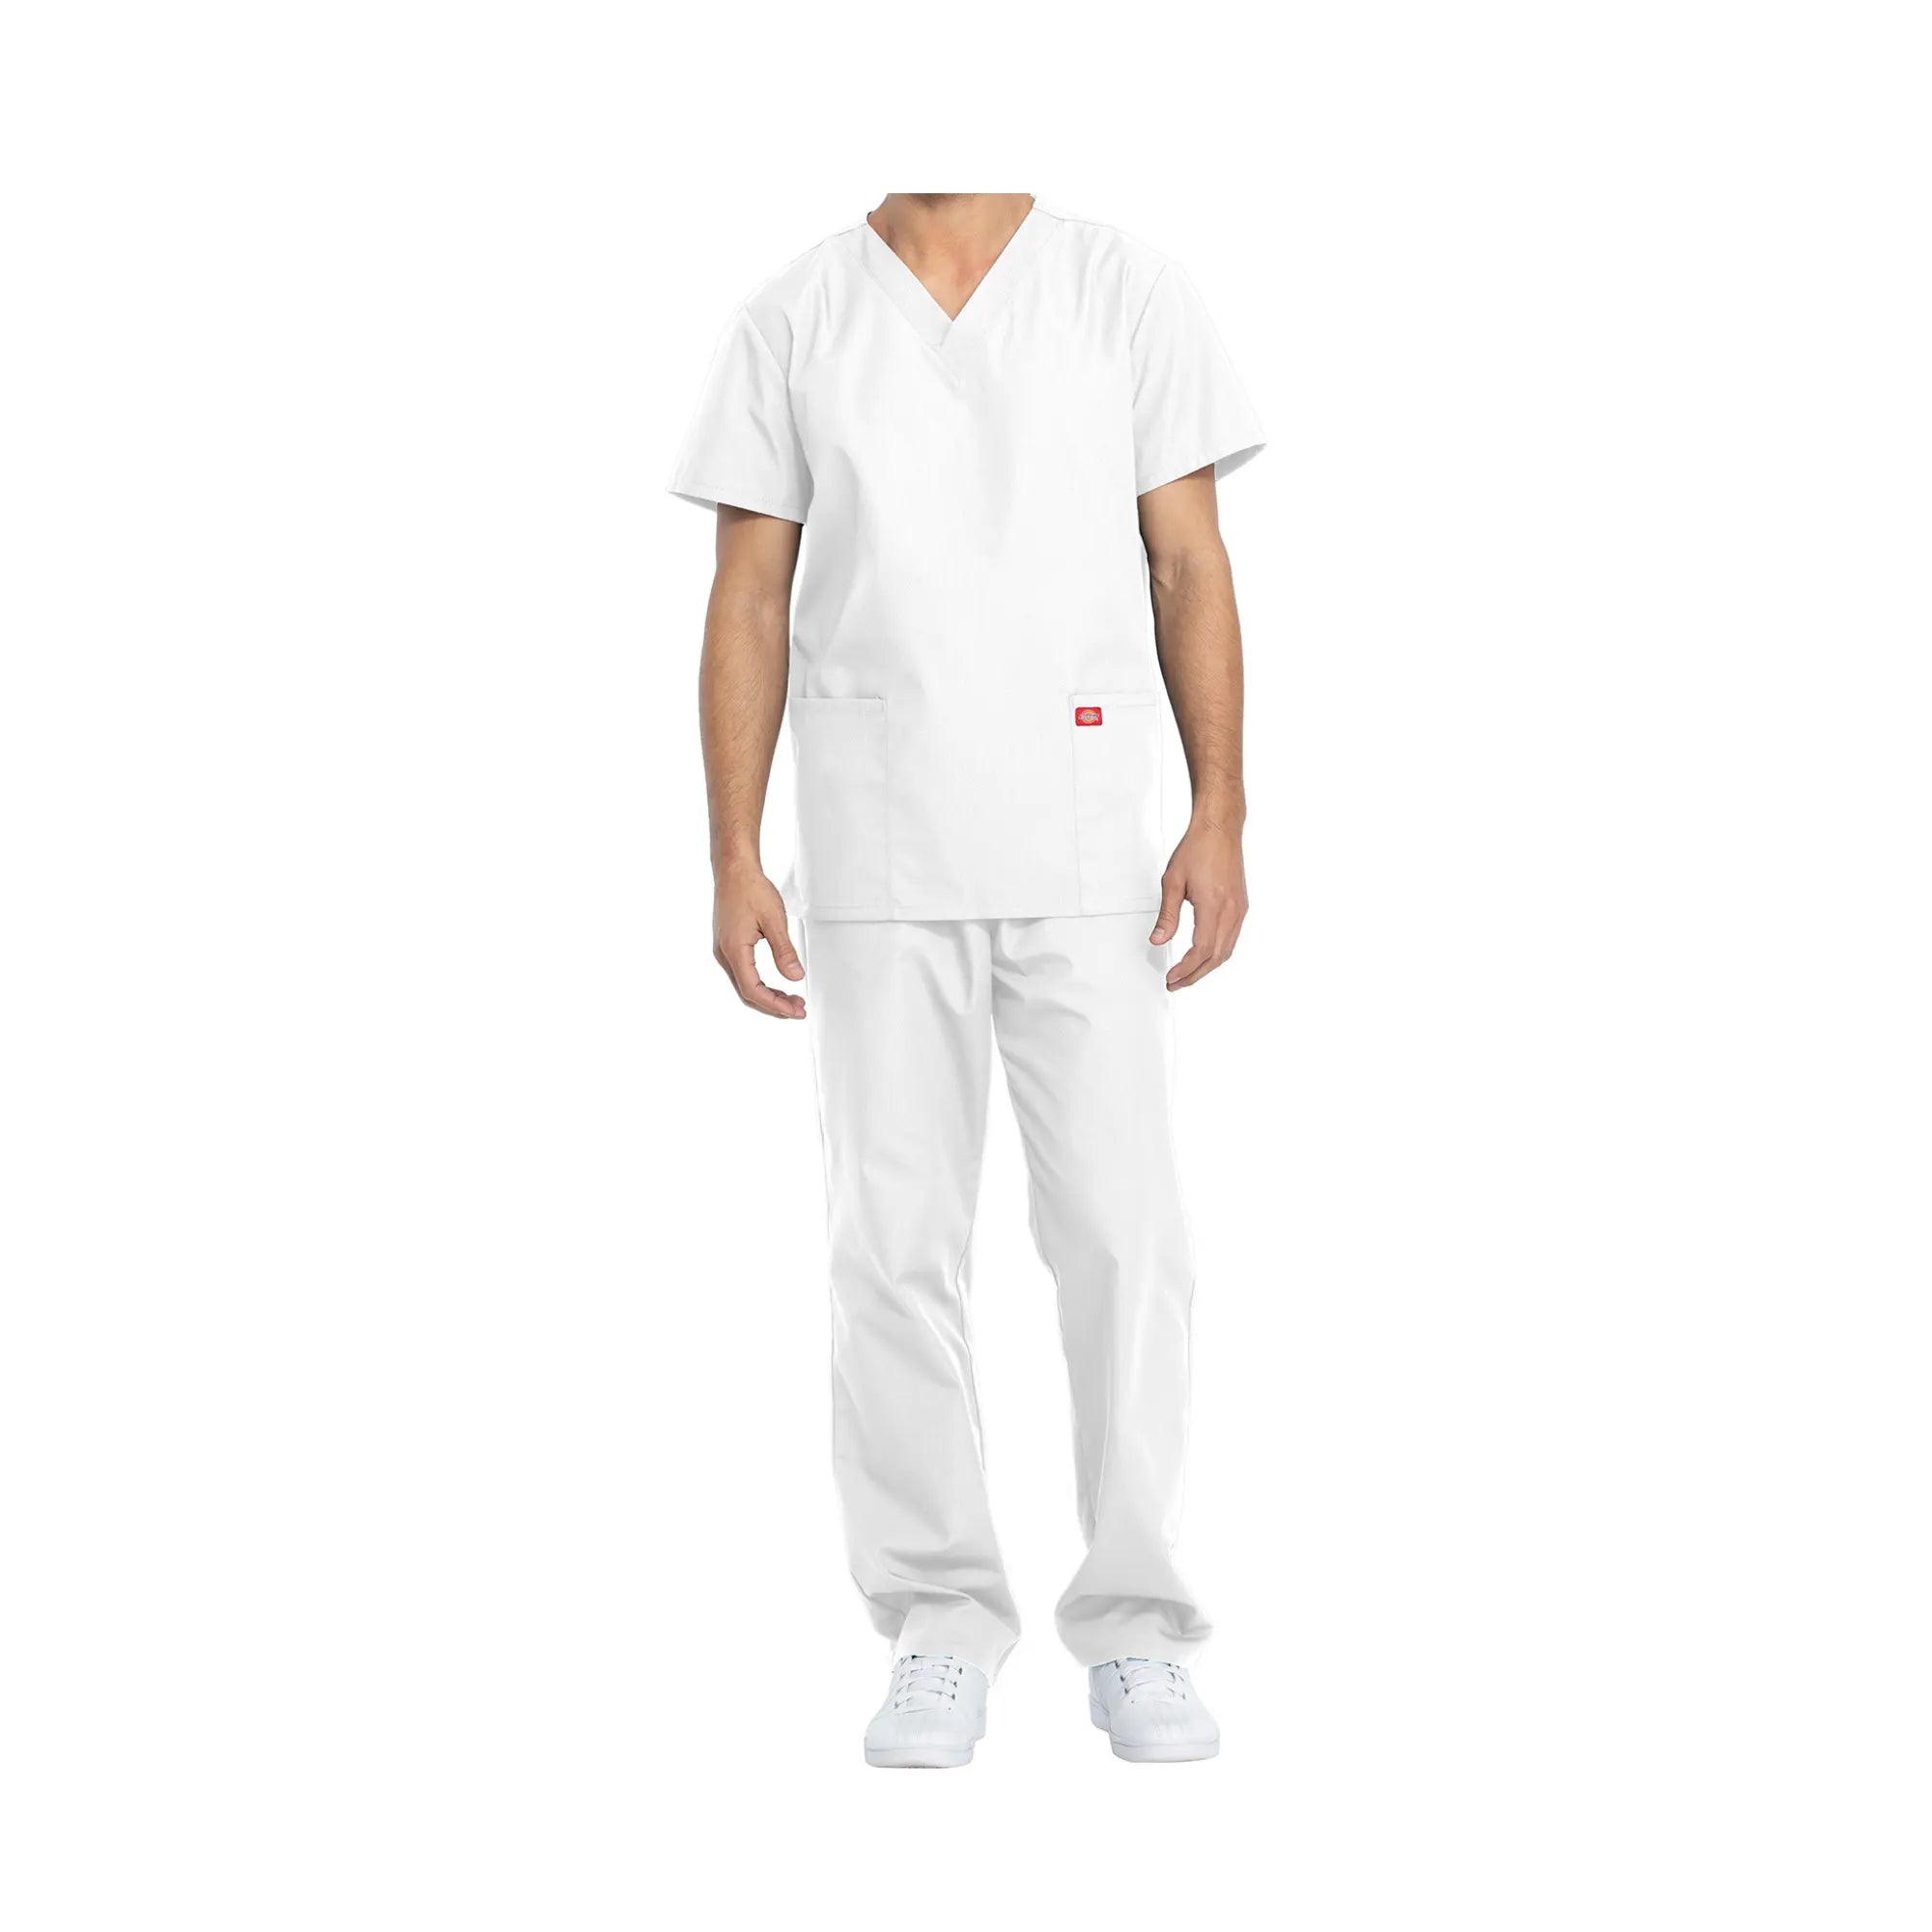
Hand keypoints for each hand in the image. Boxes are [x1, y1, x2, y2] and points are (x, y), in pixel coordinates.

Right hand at [712, 861, 805, 1017]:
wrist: (734, 870)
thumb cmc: (750, 888)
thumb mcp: (774, 920)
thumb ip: (784, 951)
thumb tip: (795, 976)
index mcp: (734, 950)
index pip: (753, 990)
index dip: (775, 1004)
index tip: (794, 1010)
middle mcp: (725, 954)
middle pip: (747, 993)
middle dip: (773, 1004)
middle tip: (798, 1008)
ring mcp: (724, 950)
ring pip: (744, 985)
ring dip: (767, 995)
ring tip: (791, 999)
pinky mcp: (728, 945)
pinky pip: (743, 973)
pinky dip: (760, 984)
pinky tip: (775, 984)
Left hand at [1150, 820, 1247, 989]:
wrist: (1220, 829)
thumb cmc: (1197, 849)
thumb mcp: (1172, 881)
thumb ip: (1167, 915)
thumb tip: (1159, 940)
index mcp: (1214, 905)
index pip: (1202, 949)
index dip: (1187, 968)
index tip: (1172, 977)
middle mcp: (1232, 911)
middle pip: (1216, 956)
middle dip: (1195, 974)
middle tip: (1176, 983)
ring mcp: (1240, 909)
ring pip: (1227, 950)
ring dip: (1207, 967)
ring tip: (1188, 975)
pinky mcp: (1242, 906)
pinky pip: (1232, 938)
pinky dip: (1218, 953)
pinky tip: (1205, 956)